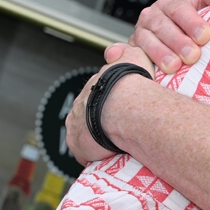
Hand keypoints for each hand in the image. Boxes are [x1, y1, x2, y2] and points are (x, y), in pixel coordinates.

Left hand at [65, 45, 154, 164]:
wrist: (126, 106)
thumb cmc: (133, 85)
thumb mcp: (133, 56)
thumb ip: (126, 52)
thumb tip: (120, 51)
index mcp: (93, 87)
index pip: (97, 97)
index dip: (108, 105)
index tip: (119, 111)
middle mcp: (80, 105)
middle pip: (89, 116)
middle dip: (101, 124)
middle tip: (119, 130)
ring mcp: (77, 125)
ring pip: (87, 136)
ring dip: (99, 142)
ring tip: (118, 146)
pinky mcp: (78, 145)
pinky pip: (87, 155)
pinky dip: (97, 157)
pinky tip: (112, 158)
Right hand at [125, 0, 209, 73]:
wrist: (175, 42)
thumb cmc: (193, 25)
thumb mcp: (203, 8)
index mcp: (170, 3)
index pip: (179, 9)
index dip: (192, 22)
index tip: (205, 35)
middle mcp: (152, 16)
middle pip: (163, 26)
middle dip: (178, 41)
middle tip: (193, 55)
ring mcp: (141, 33)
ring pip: (147, 41)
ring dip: (160, 54)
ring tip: (174, 66)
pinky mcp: (133, 50)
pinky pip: (132, 54)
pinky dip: (135, 60)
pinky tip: (145, 68)